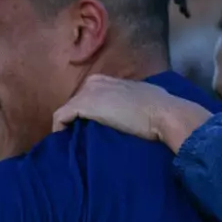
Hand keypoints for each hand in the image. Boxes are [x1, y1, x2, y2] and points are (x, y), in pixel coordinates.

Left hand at [50, 75, 210, 152]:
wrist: (162, 113)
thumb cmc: (160, 108)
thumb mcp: (143, 96)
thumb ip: (130, 98)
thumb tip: (133, 109)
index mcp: (108, 79)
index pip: (88, 95)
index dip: (85, 112)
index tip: (86, 127)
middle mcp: (94, 82)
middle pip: (76, 102)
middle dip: (75, 119)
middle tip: (77, 137)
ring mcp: (87, 92)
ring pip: (68, 110)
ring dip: (67, 125)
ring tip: (70, 142)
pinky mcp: (82, 105)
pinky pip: (61, 117)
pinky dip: (59, 128)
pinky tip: (63, 141)